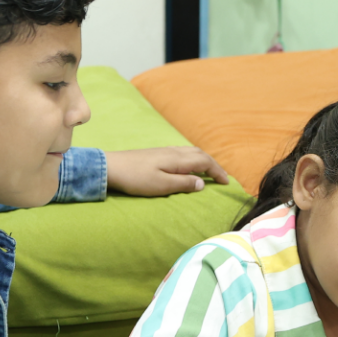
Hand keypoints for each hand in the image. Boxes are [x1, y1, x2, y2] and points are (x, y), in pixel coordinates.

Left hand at [105, 146, 228, 196]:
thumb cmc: (136, 178)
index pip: (205, 162)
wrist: (111, 167)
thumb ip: (183, 184)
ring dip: (204, 160)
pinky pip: (183, 153)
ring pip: (192, 152)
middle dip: (214, 164)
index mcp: (177, 159)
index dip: (218, 172)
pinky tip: (189, 166)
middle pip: (200, 154)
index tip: (226, 183)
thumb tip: (202, 183)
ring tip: (210, 171)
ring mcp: (165, 151)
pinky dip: (194, 159)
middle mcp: (174, 152)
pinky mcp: (157, 153)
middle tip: (222, 177)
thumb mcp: (161, 185)